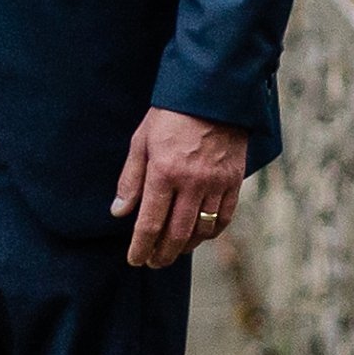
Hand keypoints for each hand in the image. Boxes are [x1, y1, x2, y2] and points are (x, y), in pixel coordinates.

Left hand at [110, 108, 247, 268]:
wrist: (212, 92)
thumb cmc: (170, 115)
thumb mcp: (141, 141)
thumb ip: (130, 179)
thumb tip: (119, 213)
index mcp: (164, 172)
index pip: (150, 223)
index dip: (140, 247)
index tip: (134, 260)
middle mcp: (192, 183)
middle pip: (176, 234)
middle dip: (161, 254)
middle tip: (152, 262)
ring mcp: (216, 184)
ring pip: (201, 231)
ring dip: (185, 248)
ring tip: (172, 253)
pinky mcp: (234, 181)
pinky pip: (224, 218)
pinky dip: (211, 233)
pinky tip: (200, 237)